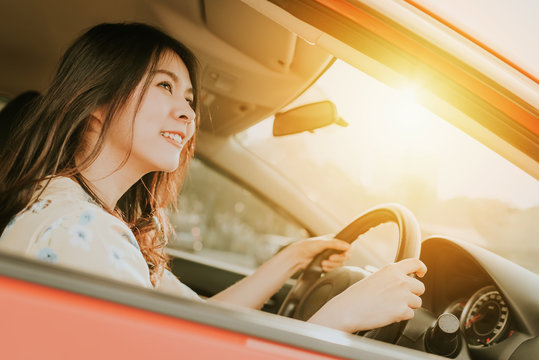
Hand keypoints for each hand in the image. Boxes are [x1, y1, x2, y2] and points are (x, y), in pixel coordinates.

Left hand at [285, 235, 350, 272]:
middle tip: (330, 258)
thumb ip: (335, 244)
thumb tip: (347, 246)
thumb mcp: (322, 243)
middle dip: (337, 259)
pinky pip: (333, 269)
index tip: (345, 254)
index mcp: (334, 241)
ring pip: (339, 264)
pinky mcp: (327, 265)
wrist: (298, 257)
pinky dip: (328, 268)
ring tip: (323, 263)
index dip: (347, 251)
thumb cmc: (307, 246)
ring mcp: (330, 257)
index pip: (347, 247)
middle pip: (344, 257)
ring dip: (332, 265)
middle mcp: (333, 249)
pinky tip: (322, 266)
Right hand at [308, 258, 426, 332]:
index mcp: (392, 270)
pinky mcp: (402, 311)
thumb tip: (402, 283)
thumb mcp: (375, 278)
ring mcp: (402, 296)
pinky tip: (388, 313)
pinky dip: (402, 316)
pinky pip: (410, 314)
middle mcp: (400, 281)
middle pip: (420, 287)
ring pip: (417, 302)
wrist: (348, 309)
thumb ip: (391, 278)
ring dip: (407, 306)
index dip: (421, 268)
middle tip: (398, 298)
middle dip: (412, 294)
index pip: (415, 263)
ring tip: (390, 306)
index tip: (421, 273)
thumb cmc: (357, 296)